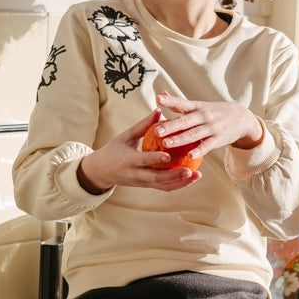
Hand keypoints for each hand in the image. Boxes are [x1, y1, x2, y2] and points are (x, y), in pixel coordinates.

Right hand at [77, 109, 202, 193]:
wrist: (101, 171)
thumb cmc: (114, 150)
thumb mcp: (125, 136)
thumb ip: (143, 125)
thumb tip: (159, 111)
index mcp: (128, 160)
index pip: (144, 160)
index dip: (156, 159)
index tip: (169, 156)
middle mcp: (136, 174)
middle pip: (157, 178)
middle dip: (175, 176)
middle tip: (191, 170)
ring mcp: (142, 182)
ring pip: (163, 186)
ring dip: (181, 183)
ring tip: (197, 175)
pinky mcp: (147, 186)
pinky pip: (164, 187)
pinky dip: (178, 184)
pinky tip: (191, 178)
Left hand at [153, 92, 263, 155]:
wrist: (242, 118)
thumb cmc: (215, 112)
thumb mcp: (199, 105)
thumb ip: (179, 103)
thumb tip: (160, 94)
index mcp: (197, 107)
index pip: (182, 103)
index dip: (170, 100)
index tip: (158, 98)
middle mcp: (203, 116)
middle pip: (185, 121)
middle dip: (171, 126)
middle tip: (157, 130)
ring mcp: (212, 128)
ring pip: (193, 134)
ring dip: (180, 139)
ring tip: (166, 144)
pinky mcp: (219, 139)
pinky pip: (207, 146)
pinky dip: (199, 151)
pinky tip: (190, 156)